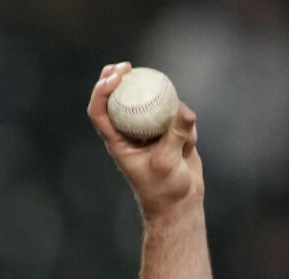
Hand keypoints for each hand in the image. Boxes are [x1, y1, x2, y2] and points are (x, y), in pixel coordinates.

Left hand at [87, 62, 203, 222]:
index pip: (99, 112)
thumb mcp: (167, 163)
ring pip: (153, 103)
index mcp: (117, 141)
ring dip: (168, 110)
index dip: (101, 91)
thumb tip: (184, 110)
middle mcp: (129, 132)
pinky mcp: (169, 129)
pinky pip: (178, 114)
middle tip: (127, 66)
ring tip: (180, 141)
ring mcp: (149, 128)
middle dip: (117, 78)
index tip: (115, 77)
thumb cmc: (165, 188)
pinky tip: (189, 148)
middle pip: (117, 98)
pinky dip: (186, 126)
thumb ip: (175, 135)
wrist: (180, 201)